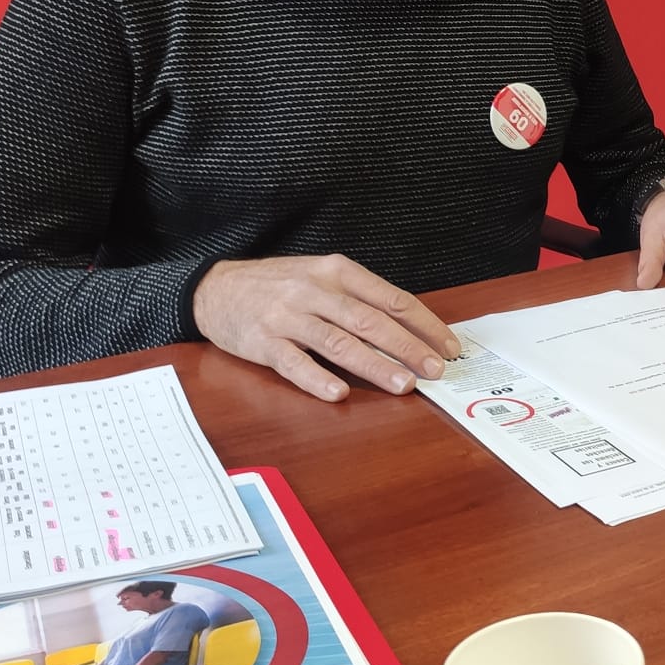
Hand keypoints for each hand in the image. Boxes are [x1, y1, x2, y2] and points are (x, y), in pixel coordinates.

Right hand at [192, 255, 460, 402]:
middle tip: (435, 370)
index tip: (449, 346)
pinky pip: (294, 363)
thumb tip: (409, 330)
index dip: (425, 324)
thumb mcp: (321, 277)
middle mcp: (315, 290)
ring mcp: (288, 316)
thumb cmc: (279, 285)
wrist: (216, 288)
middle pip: (371, 321)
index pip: (392, 298)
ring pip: (339, 342)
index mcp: (337, 272)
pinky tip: (339, 393)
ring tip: (403, 384)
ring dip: (375, 365)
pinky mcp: (263, 342)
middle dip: (409, 347)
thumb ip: (359, 298)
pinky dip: (317, 378)